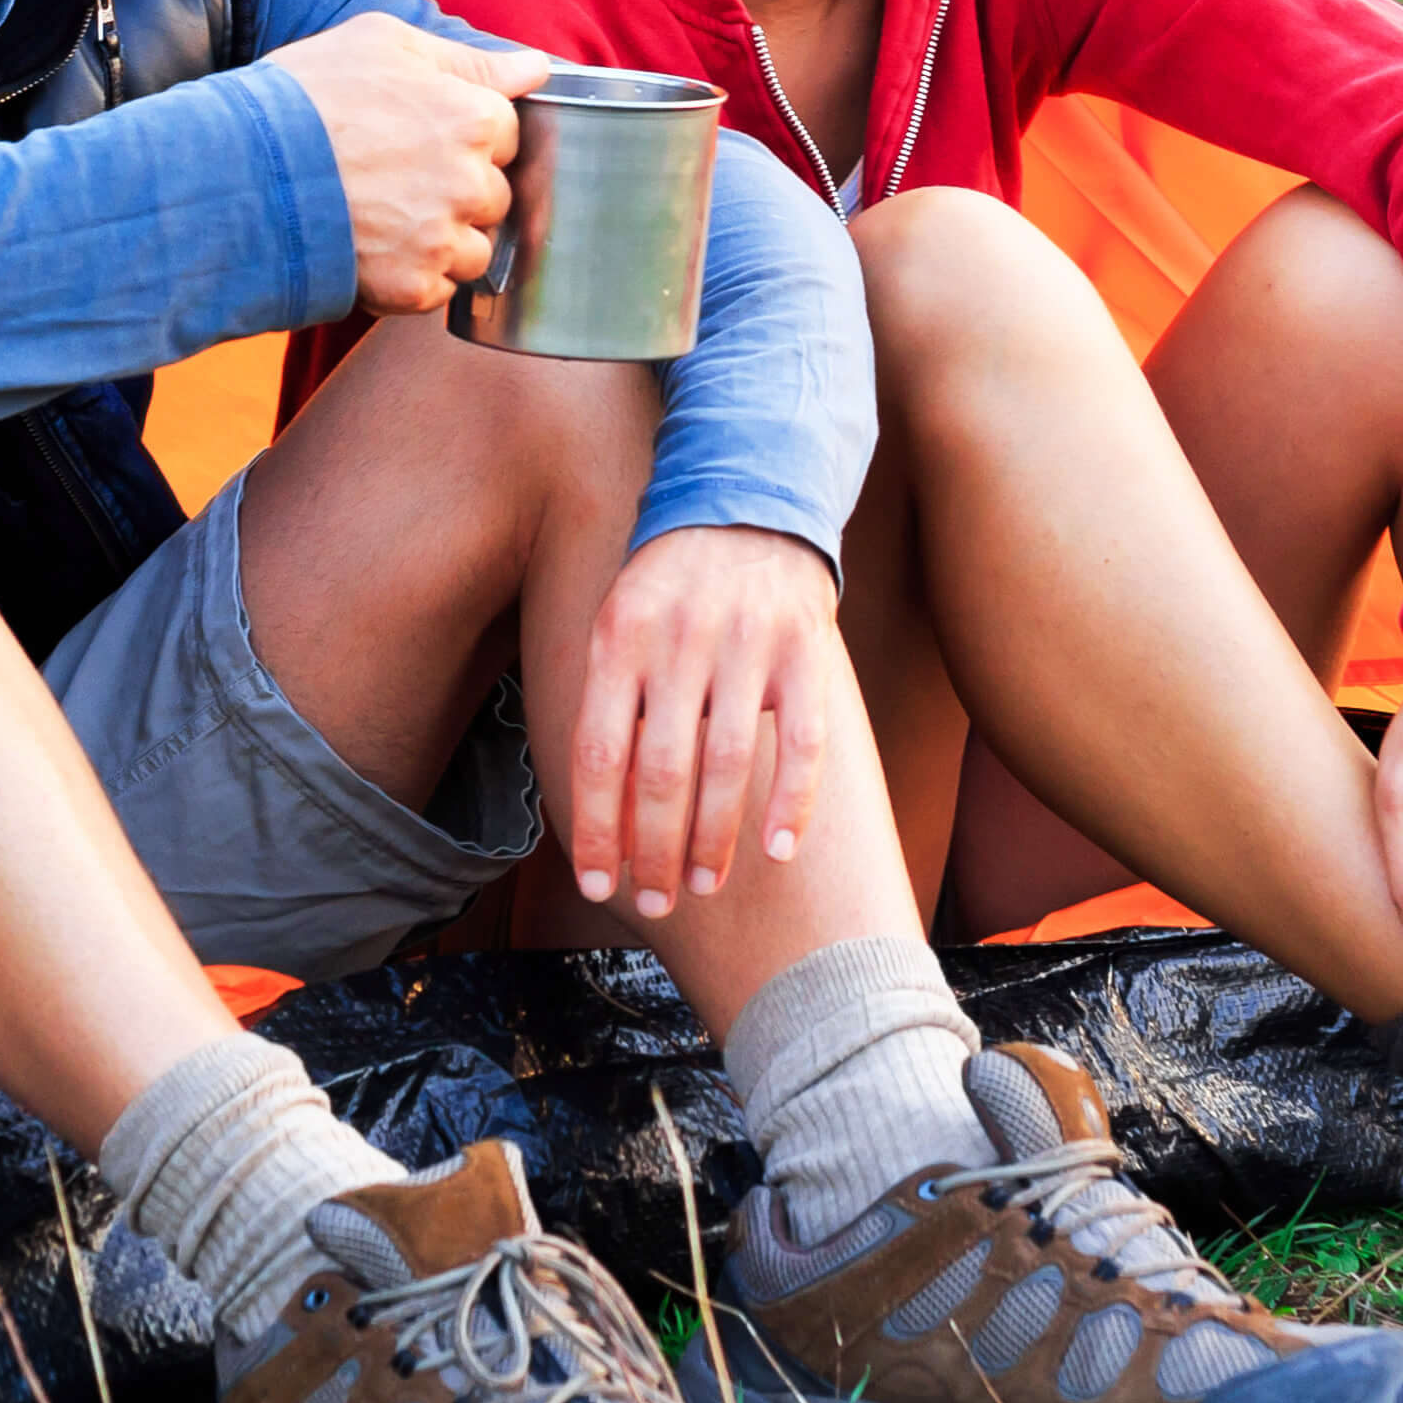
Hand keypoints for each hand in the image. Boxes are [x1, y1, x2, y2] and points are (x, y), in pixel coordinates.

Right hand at [267, 17, 551, 312]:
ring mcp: (441, 240)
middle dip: (459, 190)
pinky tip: (371, 248)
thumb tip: (536, 67)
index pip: (508, 135)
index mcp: (474, 118)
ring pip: (474, 251)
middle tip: (397, 177)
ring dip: (443, 241)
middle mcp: (469, 183)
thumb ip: (470, 59)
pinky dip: (412, 278)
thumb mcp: (384, 43)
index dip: (466, 135)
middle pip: (495, 196)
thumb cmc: (305, 95)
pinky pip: (437, 291)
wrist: (237, 170)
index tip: (424, 136)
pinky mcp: (410, 288)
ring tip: (384, 218)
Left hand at [566, 526, 838, 921]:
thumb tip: (598, 813)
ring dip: (714, 840)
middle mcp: (680, 639)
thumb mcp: (618, 620)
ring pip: (729, 765)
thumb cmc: (670, 584)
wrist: (751, 500)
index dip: (597, 828)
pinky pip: (803, 741)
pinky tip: (779, 850)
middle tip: (655, 902)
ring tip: (703, 885)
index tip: (597, 884)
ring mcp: (748, 642)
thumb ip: (608, 700)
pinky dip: (793, 802)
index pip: (600, 752)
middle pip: (662, 771)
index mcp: (619, 636)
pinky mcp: (805, 648)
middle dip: (655, 852)